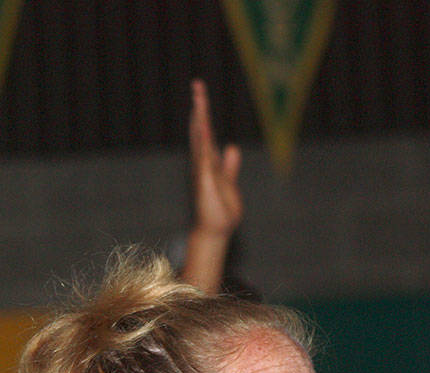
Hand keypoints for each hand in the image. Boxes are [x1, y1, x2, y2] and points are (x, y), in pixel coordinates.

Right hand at [188, 78, 242, 239]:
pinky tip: (203, 126)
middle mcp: (203, 163)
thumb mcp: (229, 182)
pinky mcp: (205, 180)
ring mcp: (203, 170)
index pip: (205, 131)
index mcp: (209, 162)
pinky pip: (204, 156)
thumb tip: (232, 148)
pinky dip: (203, 141)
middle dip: (200, 107)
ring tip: (198, 97)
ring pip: (200, 138)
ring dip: (200, 118)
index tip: (200, 93)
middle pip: (200, 129)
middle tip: (197, 84)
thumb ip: (230, 165)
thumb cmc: (219, 211)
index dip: (203, 112)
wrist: (215, 231)